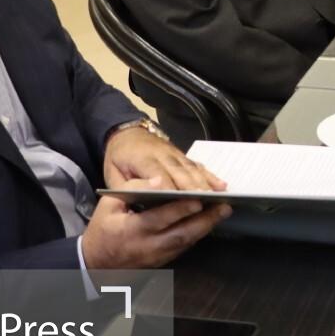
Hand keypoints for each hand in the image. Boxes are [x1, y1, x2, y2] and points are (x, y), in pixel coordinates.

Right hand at [81, 193, 230, 268]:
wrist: (97, 264)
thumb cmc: (103, 229)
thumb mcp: (109, 204)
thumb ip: (134, 188)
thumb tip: (161, 180)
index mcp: (132, 230)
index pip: (159, 219)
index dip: (181, 209)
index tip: (199, 198)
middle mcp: (148, 247)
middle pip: (182, 235)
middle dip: (206, 220)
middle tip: (224, 206)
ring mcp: (158, 257)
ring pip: (187, 243)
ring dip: (206, 227)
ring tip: (223, 211)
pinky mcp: (164, 261)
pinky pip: (184, 246)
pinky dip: (198, 233)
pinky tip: (209, 221)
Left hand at [103, 126, 225, 193]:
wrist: (126, 134)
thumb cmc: (119, 159)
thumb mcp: (113, 174)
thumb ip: (126, 188)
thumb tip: (143, 201)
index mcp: (142, 159)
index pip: (157, 173)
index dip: (169, 186)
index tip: (179, 200)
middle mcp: (162, 154)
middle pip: (180, 171)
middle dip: (194, 186)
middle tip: (206, 201)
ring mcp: (175, 154)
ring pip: (192, 168)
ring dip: (206, 182)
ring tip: (219, 196)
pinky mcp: (183, 156)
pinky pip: (198, 165)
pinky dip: (210, 175)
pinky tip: (222, 186)